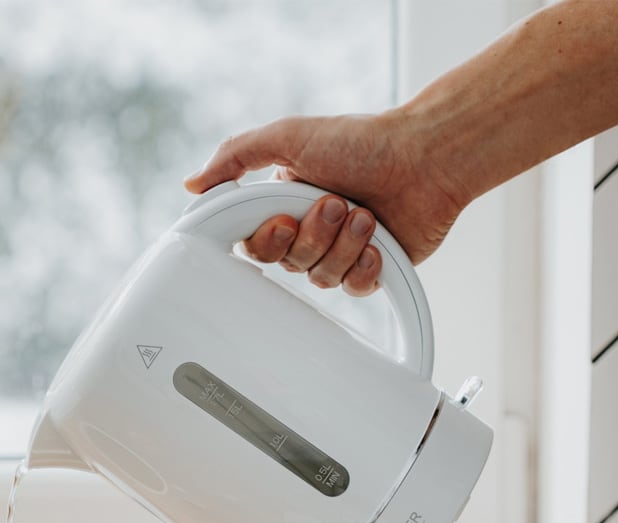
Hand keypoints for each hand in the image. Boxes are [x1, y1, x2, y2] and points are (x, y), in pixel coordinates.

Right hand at [184, 113, 466, 294]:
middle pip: (288, 264)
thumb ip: (236, 156)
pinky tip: (377, 245)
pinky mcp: (369, 270)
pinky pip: (352, 290)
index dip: (268, 241)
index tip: (285, 220)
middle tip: (337, 204)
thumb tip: (192, 185)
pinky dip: (364, 268)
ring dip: (344, 245)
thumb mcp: (289, 137)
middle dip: (313, 236)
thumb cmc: (363, 141)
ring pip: (320, 277)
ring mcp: (340, 252)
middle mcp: (309, 231)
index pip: (254, 245)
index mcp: (284, 204)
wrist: (426, 159)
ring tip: (366, 214)